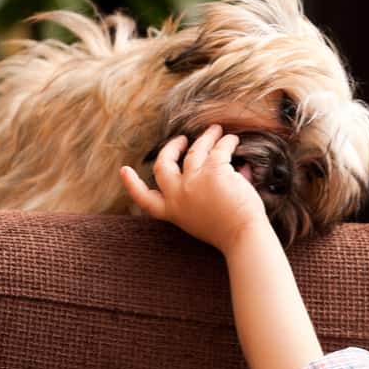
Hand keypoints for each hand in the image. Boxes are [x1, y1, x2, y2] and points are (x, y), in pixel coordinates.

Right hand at [119, 124, 270, 253]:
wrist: (243, 238)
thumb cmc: (230, 235)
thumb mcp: (201, 221)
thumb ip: (197, 201)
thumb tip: (216, 176)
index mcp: (173, 212)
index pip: (145, 200)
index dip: (132, 185)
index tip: (124, 171)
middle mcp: (178, 195)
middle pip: (163, 166)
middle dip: (170, 149)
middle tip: (181, 140)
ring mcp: (194, 181)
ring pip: (195, 150)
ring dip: (205, 138)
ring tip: (214, 131)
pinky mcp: (213, 170)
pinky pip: (218, 149)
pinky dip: (226, 141)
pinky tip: (232, 139)